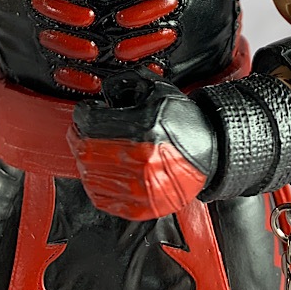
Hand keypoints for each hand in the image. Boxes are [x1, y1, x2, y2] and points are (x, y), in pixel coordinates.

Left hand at [67, 70, 216, 220]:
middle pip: (85, 149)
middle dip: (78, 134)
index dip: (83, 113)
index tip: (86, 110)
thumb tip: (102, 91)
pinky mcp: (140, 206)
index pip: (91, 123)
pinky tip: (99, 170)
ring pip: (88, 174)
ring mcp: (140, 187)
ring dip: (84, 158)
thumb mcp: (158, 89)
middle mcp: (140, 160)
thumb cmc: (185, 122)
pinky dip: (93, 183)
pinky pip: (100, 198)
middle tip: (82, 127)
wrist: (212, 152)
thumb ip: (126, 83)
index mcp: (144, 128)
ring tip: (93, 146)